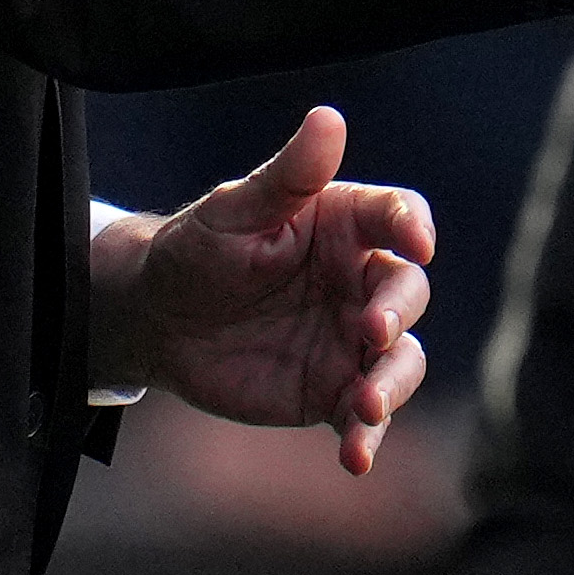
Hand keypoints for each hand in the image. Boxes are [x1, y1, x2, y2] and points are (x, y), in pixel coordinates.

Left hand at [94, 107, 433, 474]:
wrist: (157, 320)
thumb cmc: (196, 249)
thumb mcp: (234, 208)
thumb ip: (287, 174)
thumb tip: (329, 117)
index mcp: (345, 225)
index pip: (399, 217)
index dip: (413, 227)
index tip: (416, 243)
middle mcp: (359, 280)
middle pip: (408, 292)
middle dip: (397, 312)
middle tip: (368, 330)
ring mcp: (350, 339)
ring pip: (401, 360)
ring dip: (394, 383)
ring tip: (368, 406)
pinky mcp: (331, 390)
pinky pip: (364, 415)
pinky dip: (367, 437)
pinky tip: (355, 457)